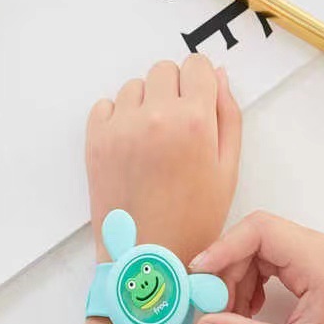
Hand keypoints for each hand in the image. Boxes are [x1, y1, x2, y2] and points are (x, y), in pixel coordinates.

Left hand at [86, 56, 241, 263]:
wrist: (148, 258)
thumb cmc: (195, 220)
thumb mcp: (228, 170)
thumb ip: (228, 116)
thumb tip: (218, 75)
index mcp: (194, 121)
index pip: (197, 65)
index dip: (200, 84)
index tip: (198, 105)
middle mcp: (155, 115)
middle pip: (164, 70)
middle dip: (174, 91)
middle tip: (176, 129)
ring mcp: (120, 127)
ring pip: (134, 87)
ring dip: (145, 104)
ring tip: (152, 143)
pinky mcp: (95, 141)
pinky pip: (105, 106)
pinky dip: (117, 118)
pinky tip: (130, 148)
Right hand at [190, 211, 323, 323]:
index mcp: (318, 260)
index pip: (259, 230)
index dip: (223, 248)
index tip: (200, 277)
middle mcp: (316, 250)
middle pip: (254, 238)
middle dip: (227, 269)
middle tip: (213, 306)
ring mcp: (314, 260)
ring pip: (257, 252)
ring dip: (236, 280)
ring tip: (232, 316)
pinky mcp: (310, 274)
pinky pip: (268, 266)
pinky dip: (250, 285)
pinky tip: (248, 313)